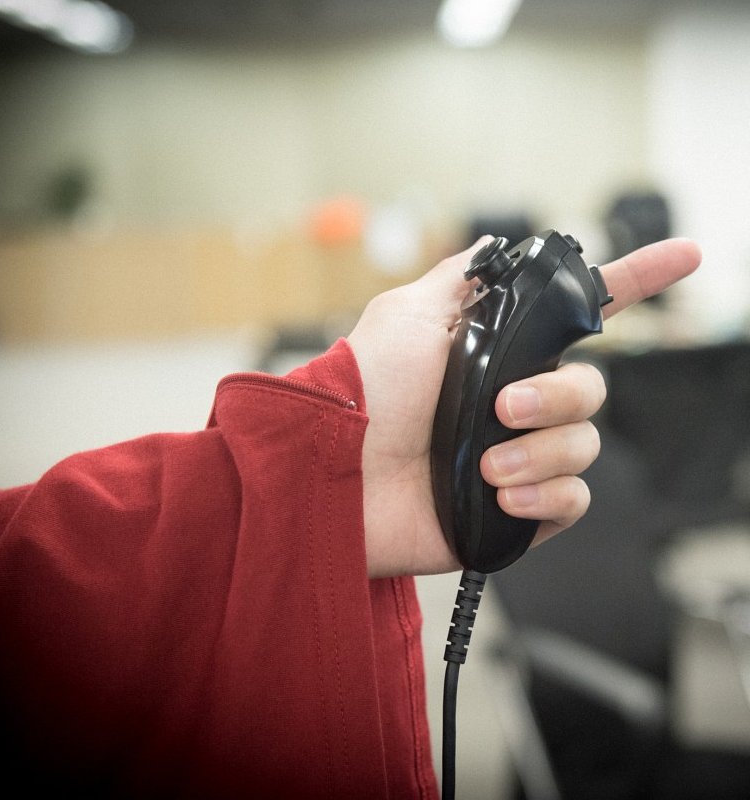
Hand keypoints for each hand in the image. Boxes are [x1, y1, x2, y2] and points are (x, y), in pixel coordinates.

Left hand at [348, 235, 700, 577]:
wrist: (335, 475)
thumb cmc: (362, 393)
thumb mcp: (405, 314)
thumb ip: (461, 281)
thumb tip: (494, 250)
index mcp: (495, 355)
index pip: (578, 317)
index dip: (634, 283)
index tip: (683, 255)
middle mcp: (512, 404)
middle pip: (591, 390)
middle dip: (555, 396)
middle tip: (503, 406)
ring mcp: (516, 457)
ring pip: (584, 445)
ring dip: (537, 451)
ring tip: (483, 461)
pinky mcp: (514, 508)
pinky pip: (572, 500)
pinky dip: (543, 495)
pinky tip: (501, 493)